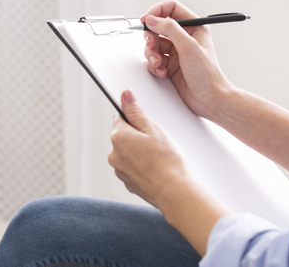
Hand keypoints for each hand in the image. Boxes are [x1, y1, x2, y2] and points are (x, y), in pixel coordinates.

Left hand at [109, 89, 190, 209]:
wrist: (175, 192)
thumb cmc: (167, 161)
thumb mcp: (153, 130)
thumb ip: (136, 112)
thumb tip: (125, 96)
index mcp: (118, 137)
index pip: (120, 118)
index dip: (135, 119)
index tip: (146, 125)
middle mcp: (113, 154)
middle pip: (124, 137)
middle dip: (137, 137)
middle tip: (156, 143)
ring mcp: (119, 171)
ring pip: (128, 153)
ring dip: (139, 152)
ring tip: (158, 157)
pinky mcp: (127, 182)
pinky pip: (133, 168)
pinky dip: (142, 167)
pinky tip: (156, 169)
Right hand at [141, 0, 234, 120]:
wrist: (209, 99)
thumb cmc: (207, 75)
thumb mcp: (189, 47)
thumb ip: (170, 29)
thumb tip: (153, 19)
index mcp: (194, 27)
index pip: (171, 8)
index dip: (156, 11)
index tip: (146, 19)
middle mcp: (184, 37)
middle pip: (158, 26)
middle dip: (151, 36)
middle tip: (152, 44)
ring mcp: (176, 51)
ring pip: (153, 43)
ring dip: (152, 53)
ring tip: (158, 63)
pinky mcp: (169, 64)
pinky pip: (153, 58)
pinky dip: (154, 65)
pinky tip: (163, 72)